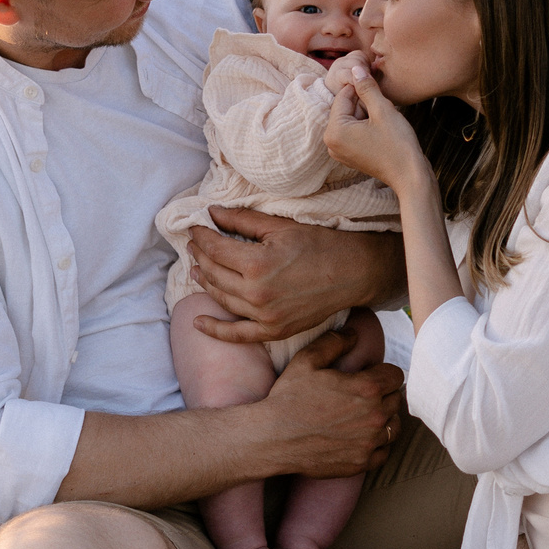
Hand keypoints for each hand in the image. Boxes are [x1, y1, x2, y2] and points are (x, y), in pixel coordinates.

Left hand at [188, 208, 402, 343]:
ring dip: (204, 283)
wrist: (354, 273)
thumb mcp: (280, 226)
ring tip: (196, 270)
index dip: (201, 236)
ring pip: (221, 299)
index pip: (215, 248)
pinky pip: (238, 334)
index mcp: (257, 263)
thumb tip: (212, 213)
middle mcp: (257, 293)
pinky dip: (216, 330)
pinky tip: (198, 323)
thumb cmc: (320, 244)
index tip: (196, 228)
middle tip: (194, 245)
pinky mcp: (275, 330)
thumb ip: (242, 220)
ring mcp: (265, 316)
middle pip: (214, 273)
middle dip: (200, 256)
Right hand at [253, 328, 405, 477]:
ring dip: (384, 419)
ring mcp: (369, 442)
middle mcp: (374, 416)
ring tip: (366, 416)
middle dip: (383, 395)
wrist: (273, 438)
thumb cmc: (289, 397)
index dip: (383, 373)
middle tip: (363, 396)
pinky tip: (362, 438)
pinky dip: (377, 445)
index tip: (370, 376)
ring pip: (394, 427)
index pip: (396, 376)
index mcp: (367, 389)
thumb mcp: (307, 360)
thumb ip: (334, 342)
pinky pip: (384, 452)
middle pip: (396, 400)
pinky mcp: (361, 462)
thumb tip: (354, 334)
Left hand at [323, 63, 430, 194]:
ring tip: (385, 121)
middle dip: (364, 102)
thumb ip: (366, 88)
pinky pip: (354, 131)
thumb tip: (355, 69)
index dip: (362, 87)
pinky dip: (366, 125)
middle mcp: (331, 143)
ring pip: (351, 119)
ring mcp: (339, 151)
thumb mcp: (383, 110)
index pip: (343, 96)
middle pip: (346, 108)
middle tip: (384, 108)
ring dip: (367, 113)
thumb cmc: (398, 144)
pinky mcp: (349, 155)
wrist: (410, 176)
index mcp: (334, 131)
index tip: (377, 85)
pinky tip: (382, 129)